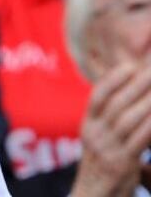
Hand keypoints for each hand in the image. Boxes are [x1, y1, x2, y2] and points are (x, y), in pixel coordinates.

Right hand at [72, 63, 150, 196]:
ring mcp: (107, 148)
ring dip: (148, 100)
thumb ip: (109, 123)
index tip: (130, 65)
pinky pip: (140, 138)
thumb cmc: (102, 167)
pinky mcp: (122, 163)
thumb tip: (128, 101)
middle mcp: (94, 134)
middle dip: (136, 84)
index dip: (113, 78)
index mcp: (88, 126)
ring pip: (129, 118)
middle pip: (116, 103)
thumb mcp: (99, 141)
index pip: (97, 96)